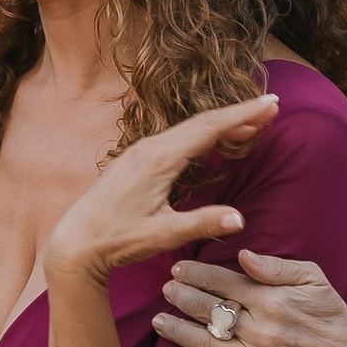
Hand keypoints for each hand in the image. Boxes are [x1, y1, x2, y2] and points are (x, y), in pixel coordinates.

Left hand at [48, 97, 278, 290]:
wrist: (75, 243)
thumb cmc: (116, 240)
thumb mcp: (162, 235)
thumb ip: (202, 223)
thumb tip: (240, 219)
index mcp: (159, 160)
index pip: (209, 128)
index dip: (243, 114)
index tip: (272, 103)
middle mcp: (149, 148)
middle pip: (202, 123)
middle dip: (238, 114)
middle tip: (271, 107)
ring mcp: (140, 151)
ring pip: (188, 129)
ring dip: (221, 124)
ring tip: (251, 123)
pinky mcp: (135, 160)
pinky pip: (176, 139)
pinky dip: (201, 135)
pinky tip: (212, 143)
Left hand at [155, 249, 346, 346]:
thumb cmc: (327, 308)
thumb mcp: (310, 276)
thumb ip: (275, 266)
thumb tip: (242, 254)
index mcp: (271, 301)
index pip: (223, 284)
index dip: (196, 274)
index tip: (178, 268)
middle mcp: (261, 331)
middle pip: (209, 311)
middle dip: (182, 297)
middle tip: (166, 289)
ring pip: (206, 345)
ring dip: (178, 331)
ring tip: (158, 320)